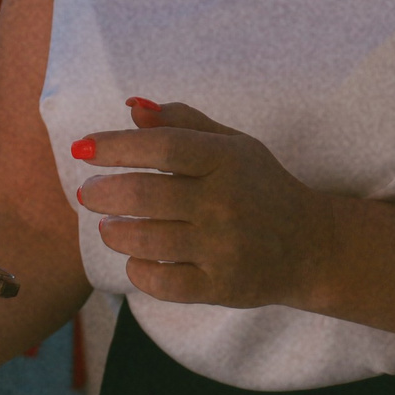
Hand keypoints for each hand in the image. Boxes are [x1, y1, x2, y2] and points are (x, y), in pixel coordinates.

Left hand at [71, 99, 328, 308]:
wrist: (311, 247)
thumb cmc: (261, 187)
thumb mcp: (233, 145)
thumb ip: (182, 123)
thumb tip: (132, 107)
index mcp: (227, 160)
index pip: (162, 146)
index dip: (116, 146)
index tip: (83, 147)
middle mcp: (225, 202)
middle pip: (145, 194)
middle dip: (103, 193)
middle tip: (89, 193)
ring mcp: (223, 248)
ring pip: (147, 240)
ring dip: (114, 232)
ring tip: (107, 226)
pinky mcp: (220, 287)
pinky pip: (163, 283)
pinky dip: (138, 270)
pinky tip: (136, 258)